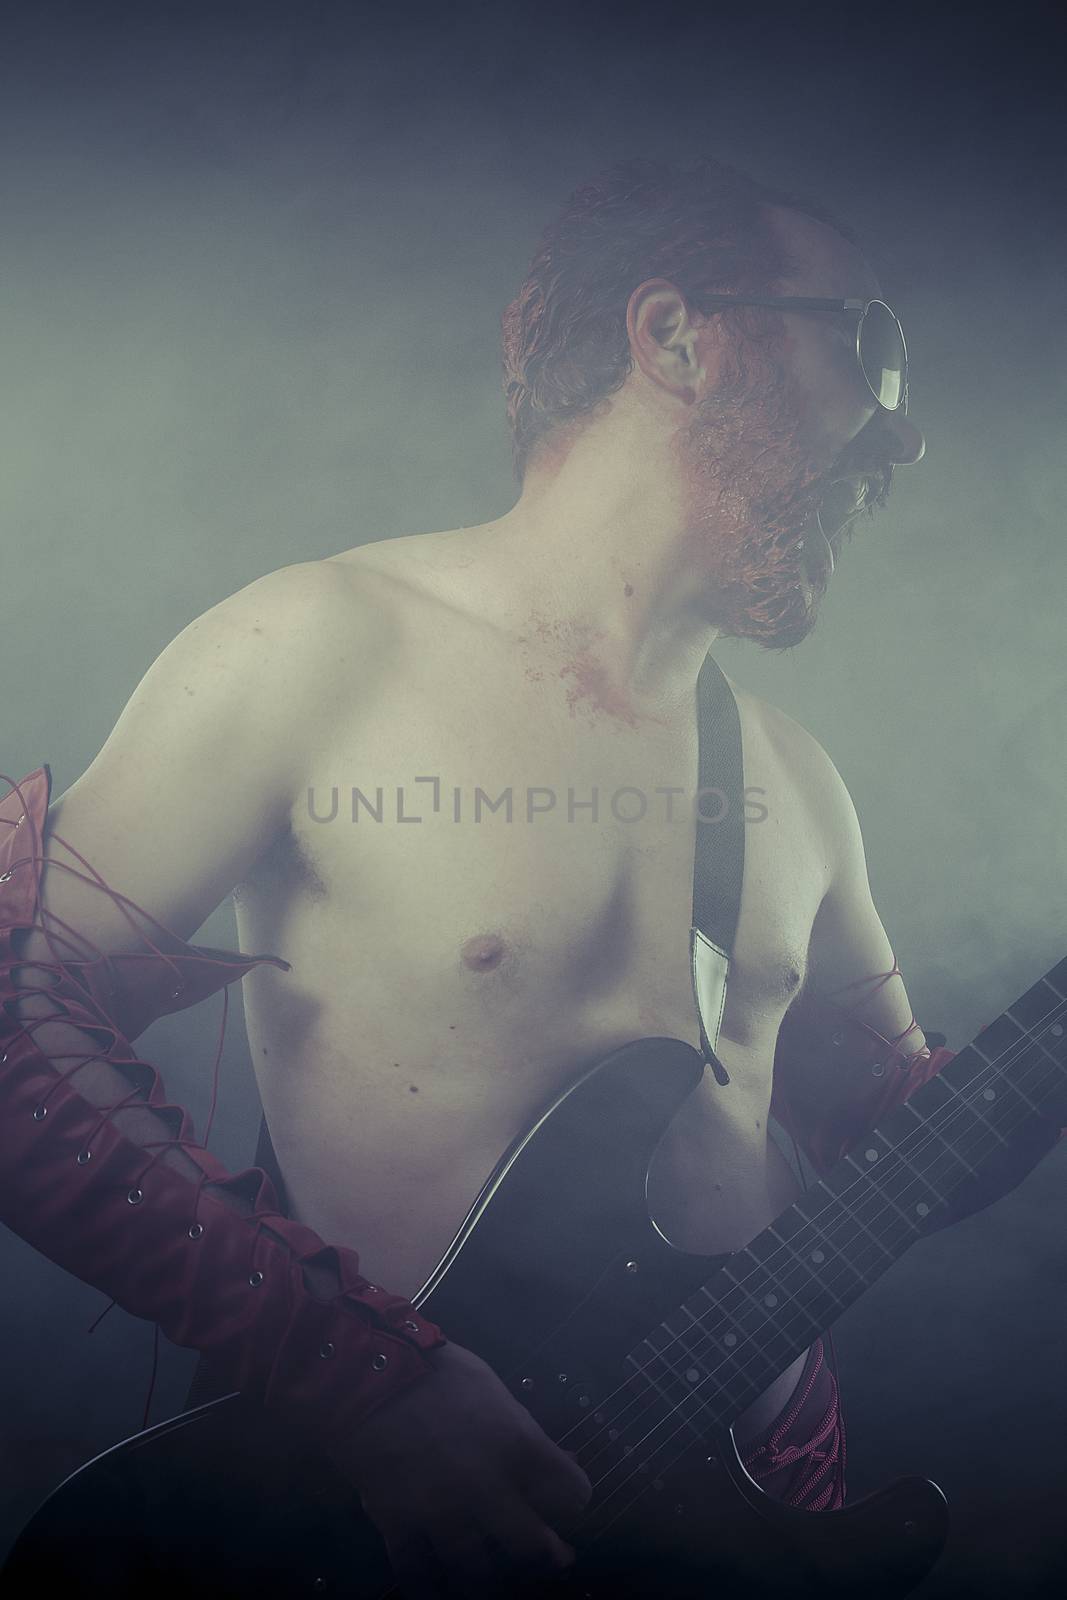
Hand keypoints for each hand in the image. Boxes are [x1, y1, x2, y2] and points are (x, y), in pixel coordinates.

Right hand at [332, 1341, 592, 1597]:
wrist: (366, 1372)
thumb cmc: (436, 1370)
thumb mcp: (493, 1388)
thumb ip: (525, 1430)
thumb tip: (561, 1457)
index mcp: (517, 1444)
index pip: (572, 1491)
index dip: (574, 1499)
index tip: (567, 1503)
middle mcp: (487, 1487)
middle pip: (531, 1546)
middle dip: (545, 1554)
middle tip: (551, 1557)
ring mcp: (442, 1512)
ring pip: (477, 1572)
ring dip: (489, 1578)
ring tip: (492, 1576)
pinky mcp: (399, 1524)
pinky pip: (418, 1575)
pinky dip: (429, 1587)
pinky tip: (437, 1588)